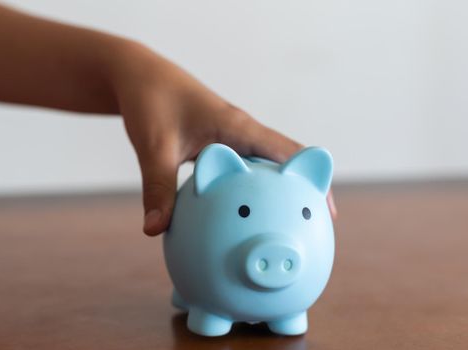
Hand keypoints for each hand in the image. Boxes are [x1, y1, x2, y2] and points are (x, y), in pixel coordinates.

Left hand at [109, 43, 336, 235]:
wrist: (139, 76)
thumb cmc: (151, 101)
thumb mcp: (154, 146)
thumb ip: (158, 188)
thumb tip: (155, 231)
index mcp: (239, 128)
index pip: (291, 154)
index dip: (315, 181)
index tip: (327, 214)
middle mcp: (242, 133)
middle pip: (286, 165)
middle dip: (300, 195)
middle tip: (307, 231)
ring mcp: (231, 140)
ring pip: (265, 171)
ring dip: (274, 197)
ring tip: (279, 232)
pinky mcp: (218, 146)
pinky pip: (242, 174)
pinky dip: (248, 194)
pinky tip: (236, 219)